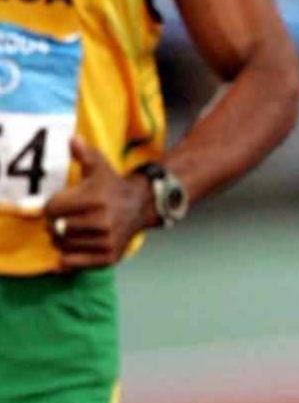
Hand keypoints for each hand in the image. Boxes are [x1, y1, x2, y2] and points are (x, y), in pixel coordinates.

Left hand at [41, 139, 156, 270]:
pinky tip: (78, 245)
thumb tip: (72, 139)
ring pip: (64, 246)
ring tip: (77, 230)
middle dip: (58, 224)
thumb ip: (84, 153)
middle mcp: (102, 221)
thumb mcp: (99, 166)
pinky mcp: (109, 256)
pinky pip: (74, 263)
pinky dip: (70, 258)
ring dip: (65, 240)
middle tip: (69, 218)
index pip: (52, 209)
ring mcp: (106, 240)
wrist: (143, 204)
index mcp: (95, 198)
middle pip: (57, 229)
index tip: (65, 203)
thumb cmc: (112, 186)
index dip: (54, 206)